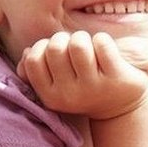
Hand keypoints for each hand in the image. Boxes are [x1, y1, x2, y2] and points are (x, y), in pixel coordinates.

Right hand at [17, 30, 147, 119]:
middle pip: (55, 48)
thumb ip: (35, 71)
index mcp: (51, 96)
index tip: (55, 51)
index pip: (34, 60)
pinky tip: (105, 50)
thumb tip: (26, 52)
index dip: (42, 47)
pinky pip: (102, 43)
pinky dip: (102, 39)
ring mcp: (93, 87)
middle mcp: (70, 95)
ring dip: (83, 38)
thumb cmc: (83, 88)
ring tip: (89, 47)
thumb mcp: (57, 87)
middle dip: (63, 38)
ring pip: (78, 44)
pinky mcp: (116, 78)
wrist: (121, 108)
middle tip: (73, 47)